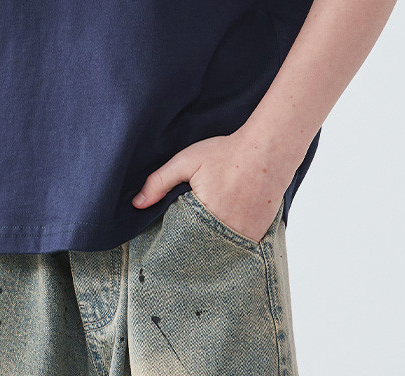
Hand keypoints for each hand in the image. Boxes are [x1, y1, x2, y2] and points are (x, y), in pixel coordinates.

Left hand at [131, 131, 289, 242]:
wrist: (268, 151)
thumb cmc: (226, 154)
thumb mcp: (187, 161)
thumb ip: (160, 181)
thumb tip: (136, 203)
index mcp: (205, 217)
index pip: (181, 241)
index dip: (173, 242)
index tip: (163, 246)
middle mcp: (227, 234)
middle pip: (201, 251)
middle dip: (191, 249)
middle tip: (181, 249)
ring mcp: (246, 238)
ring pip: (221, 253)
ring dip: (211, 249)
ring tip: (203, 242)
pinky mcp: (260, 237)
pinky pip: (239, 250)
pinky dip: (231, 245)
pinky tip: (225, 234)